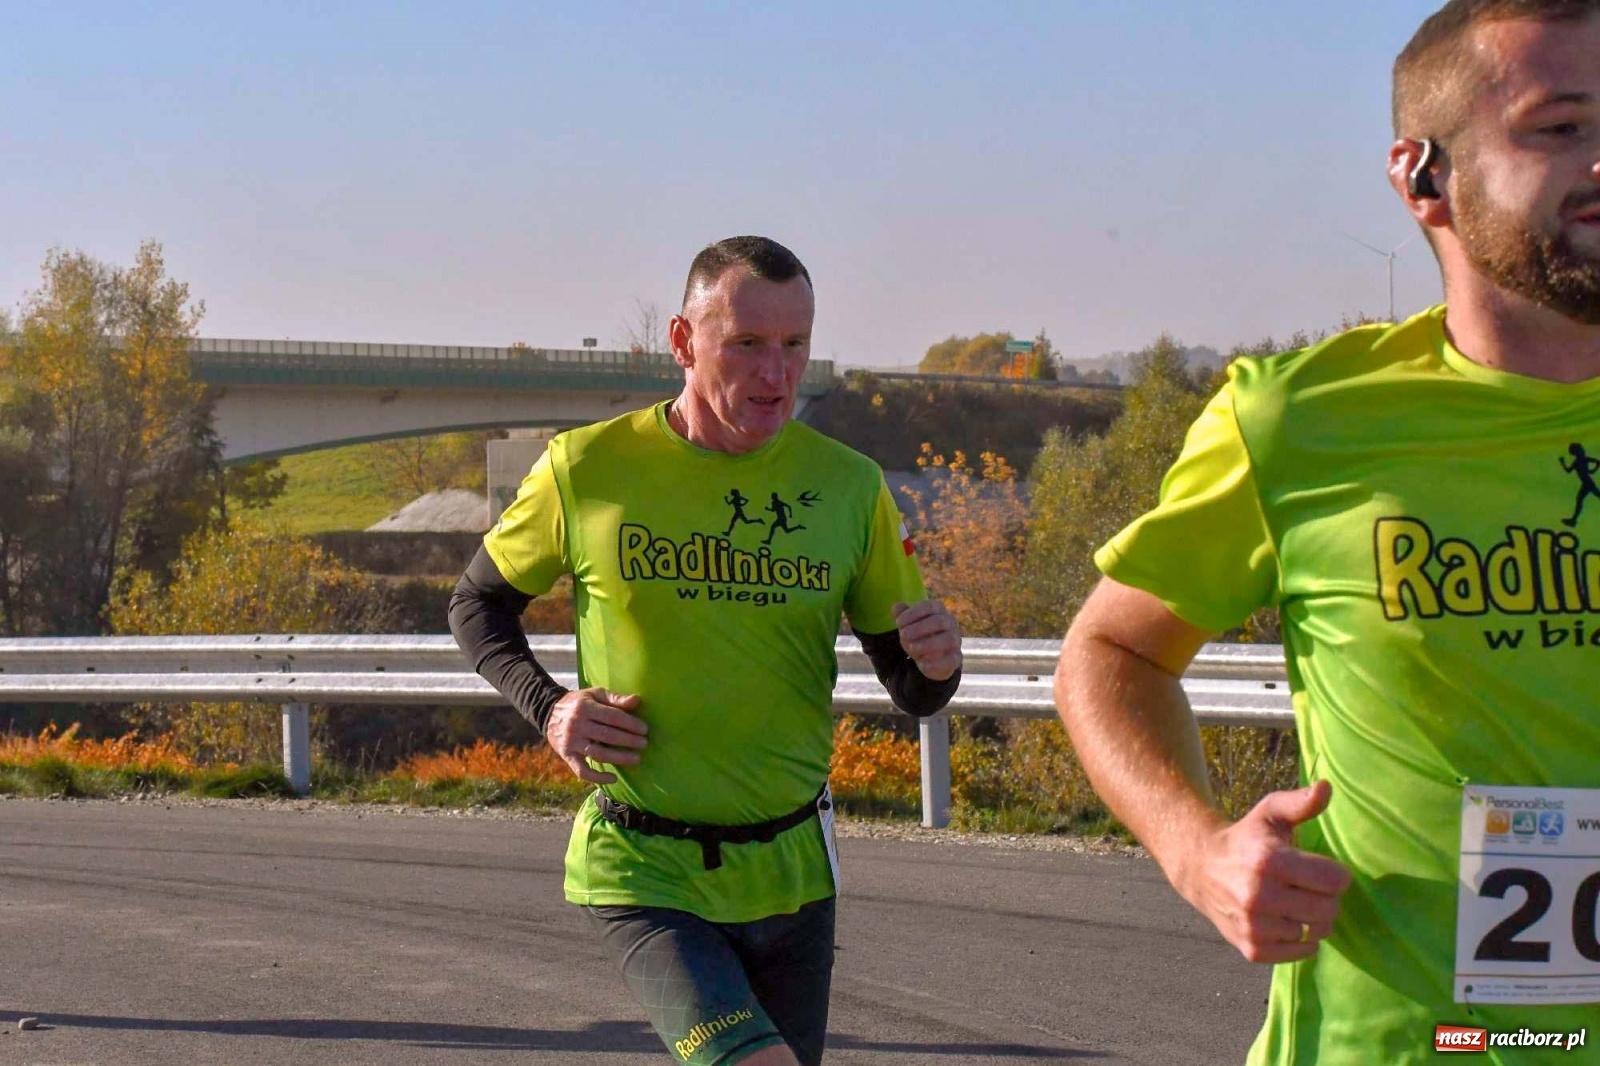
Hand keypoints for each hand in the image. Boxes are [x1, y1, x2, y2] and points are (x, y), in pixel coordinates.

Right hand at [544, 688, 647, 784]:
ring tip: (636, 758)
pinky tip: (614, 778)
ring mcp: (572, 743)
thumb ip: (615, 698)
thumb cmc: (578, 703)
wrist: (548, 713)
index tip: (645, 729)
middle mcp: (577, 725)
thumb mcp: (594, 694)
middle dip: (629, 741)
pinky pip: (582, 771)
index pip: (613, 717)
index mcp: (585, 708)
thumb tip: (636, 700)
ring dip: (619, 758)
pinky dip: (598, 778)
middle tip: (644, 744)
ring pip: (598, 754)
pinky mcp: (567, 756)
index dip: (630, 724)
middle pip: (608, 736)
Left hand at [892, 599, 961, 681]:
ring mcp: (955, 640)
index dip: (913, 613)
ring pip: (949, 639)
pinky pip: (951, 659)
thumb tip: (897, 607)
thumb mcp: (907, 625)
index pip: (929, 606)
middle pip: (939, 621)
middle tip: (903, 635)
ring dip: (929, 644)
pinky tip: (923, 664)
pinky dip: (937, 663)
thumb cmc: (918, 635)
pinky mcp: (956, 657)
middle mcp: (950, 622)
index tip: (898, 623)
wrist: (929, 657)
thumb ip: (901, 615)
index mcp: (938, 610)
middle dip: (919, 628)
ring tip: (912, 648)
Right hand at [1173, 780, 1351, 963]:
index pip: (1334, 881)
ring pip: (1316, 931)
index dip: (1336, 875)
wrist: (1201, 868)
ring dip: (1315, 919)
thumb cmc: (1246, 838)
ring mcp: (1254, 926)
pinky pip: (1300, 952)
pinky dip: (1301, 940)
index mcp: (1269, 860)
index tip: (1324, 869)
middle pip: (1328, 909)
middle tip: (1311, 887)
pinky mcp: (1252, 948)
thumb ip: (1301, 802)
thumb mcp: (1270, 813)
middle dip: (1327, 897)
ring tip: (1298, 903)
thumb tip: (1327, 787)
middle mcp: (1260, 896)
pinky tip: (1289, 922)